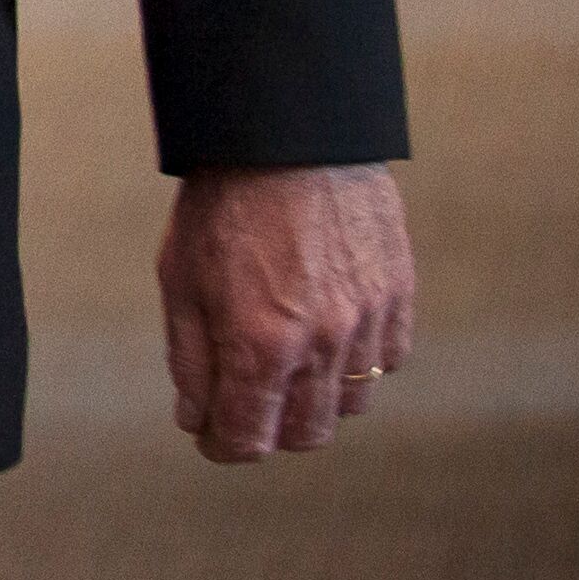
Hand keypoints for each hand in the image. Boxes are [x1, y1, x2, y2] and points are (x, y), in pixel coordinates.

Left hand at [160, 162, 413, 462]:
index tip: (213, 436)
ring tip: (286, 360)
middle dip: (271, 429)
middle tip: (247, 403)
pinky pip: (386, 360)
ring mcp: (367, 321)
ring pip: (350, 403)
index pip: (249, 438)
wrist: (286, 134)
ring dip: (316, 397)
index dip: (224, 446)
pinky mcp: (398, 296)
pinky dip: (358, 361)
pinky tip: (329, 332)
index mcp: (259, 343)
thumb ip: (190, 359)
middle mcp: (322, 343)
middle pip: (305, 435)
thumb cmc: (222, 203)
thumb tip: (196, 420)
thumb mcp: (180, 278)